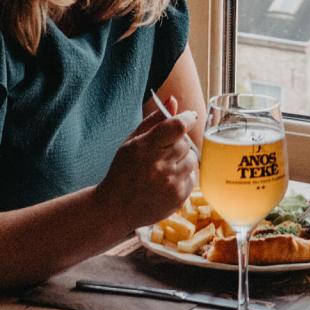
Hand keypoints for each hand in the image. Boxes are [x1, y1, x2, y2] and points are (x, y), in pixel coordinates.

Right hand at [94, 99, 197, 228]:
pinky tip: (167, 180)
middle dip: (179, 143)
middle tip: (166, 150)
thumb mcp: (131, 142)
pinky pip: (193, 177)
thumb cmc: (123, 171)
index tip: (189, 117)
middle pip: (186, 143)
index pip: (176, 126)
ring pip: (192, 159)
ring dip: (183, 159)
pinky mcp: (179, 198)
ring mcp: (170, 184)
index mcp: (144, 148)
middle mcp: (159, 166)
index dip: (186, 118)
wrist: (116, 208)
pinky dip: (184, 176)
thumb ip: (154, 120)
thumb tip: (174, 100)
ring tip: (165, 166)